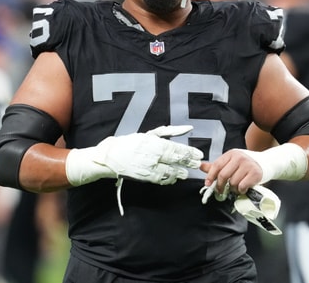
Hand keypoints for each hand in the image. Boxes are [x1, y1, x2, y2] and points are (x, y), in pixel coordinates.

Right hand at [66, 125, 202, 185]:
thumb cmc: (130, 143)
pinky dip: (169, 179)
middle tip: (197, 164)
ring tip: (184, 173)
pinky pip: (161, 180)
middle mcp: (154, 156)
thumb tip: (188, 128)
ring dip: (180, 173)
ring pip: (170, 172)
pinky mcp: (145, 178)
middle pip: (176, 161)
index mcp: (155, 143)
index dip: (190, 153)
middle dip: (188, 163)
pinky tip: (172, 178)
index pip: (178, 149)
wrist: (109, 157)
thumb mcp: (150, 134)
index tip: (199, 155)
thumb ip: (170, 131)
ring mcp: (150, 168)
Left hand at [200, 149, 264, 195]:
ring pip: (233, 183)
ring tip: (236, 187)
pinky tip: (243, 188)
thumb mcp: (231, 162)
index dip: (210, 176)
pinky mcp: (255, 173)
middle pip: (223, 175)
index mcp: (231, 154)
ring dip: (233, 189)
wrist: (267, 162)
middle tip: (220, 190)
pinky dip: (241, 190)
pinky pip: (242, 186)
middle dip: (220, 185)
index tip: (207, 184)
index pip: (217, 165)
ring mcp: (248, 165)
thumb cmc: (246, 164)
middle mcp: (239, 158)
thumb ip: (216, 166)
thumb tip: (201, 166)